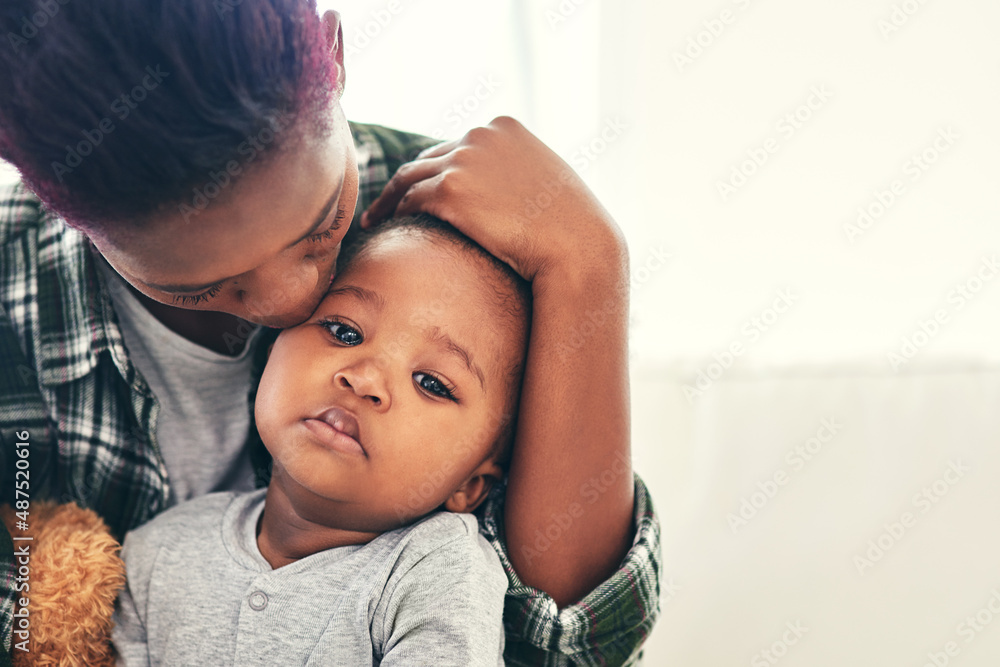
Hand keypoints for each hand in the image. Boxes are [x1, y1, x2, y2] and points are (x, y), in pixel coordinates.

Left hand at [361, 117, 625, 281]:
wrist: (576, 246)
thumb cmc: (570, 225)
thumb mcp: (547, 181)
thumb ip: (518, 172)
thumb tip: (498, 190)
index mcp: (504, 126)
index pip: (458, 145)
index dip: (438, 169)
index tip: (423, 187)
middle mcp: (480, 134)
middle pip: (429, 157)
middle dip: (410, 181)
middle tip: (389, 204)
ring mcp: (463, 159)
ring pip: (410, 176)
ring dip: (390, 197)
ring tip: (376, 217)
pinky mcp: (449, 190)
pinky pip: (409, 199)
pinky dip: (394, 211)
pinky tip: (385, 227)